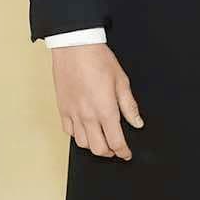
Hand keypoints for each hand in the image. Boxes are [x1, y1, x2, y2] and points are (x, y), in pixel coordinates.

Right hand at [51, 44, 142, 158]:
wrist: (75, 46)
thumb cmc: (98, 59)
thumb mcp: (121, 81)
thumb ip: (129, 105)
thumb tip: (137, 122)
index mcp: (105, 110)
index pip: (116, 141)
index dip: (123, 151)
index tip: (126, 153)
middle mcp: (88, 116)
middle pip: (98, 148)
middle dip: (110, 153)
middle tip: (116, 148)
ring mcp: (73, 113)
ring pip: (82, 143)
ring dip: (93, 146)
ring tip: (101, 140)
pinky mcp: (62, 108)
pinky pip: (68, 131)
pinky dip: (78, 135)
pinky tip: (84, 129)